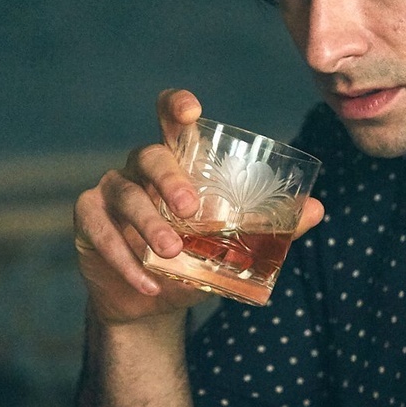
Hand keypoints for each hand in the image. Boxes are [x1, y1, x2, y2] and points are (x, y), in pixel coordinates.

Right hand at [73, 89, 323, 324]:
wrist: (150, 301)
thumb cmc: (193, 256)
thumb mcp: (230, 243)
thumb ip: (269, 225)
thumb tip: (318, 210)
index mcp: (176, 161)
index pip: (171, 120)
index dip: (176, 106)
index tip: (191, 110)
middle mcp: (139, 168)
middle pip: (150, 156)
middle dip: (170, 179)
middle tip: (192, 209)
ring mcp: (110, 191)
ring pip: (125, 196)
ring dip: (149, 226)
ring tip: (172, 253)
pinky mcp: (87, 220)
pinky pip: (101, 232)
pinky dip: (126, 260)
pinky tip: (150, 282)